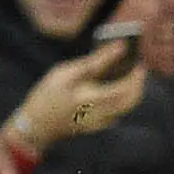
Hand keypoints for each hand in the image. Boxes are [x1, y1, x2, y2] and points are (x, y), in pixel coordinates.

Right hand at [9, 43, 144, 148]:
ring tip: (127, 71)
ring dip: (131, 90)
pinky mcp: (97, 127)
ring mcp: (101, 123)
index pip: (128, 86)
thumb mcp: (66, 73)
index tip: (138, 57)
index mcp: (95, 99)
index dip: (136, 72)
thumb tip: (120, 47)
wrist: (35, 127)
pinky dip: (120, 98)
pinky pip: (117, 111)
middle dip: (138, 81)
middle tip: (137, 63)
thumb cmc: (47, 95)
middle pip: (133, 98)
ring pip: (127, 106)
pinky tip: (112, 85)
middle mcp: (103, 114)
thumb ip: (96, 60)